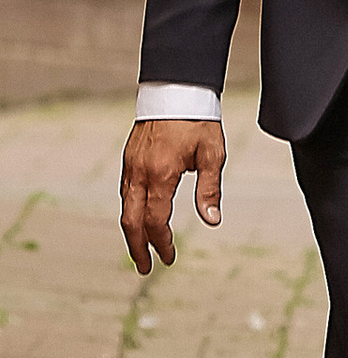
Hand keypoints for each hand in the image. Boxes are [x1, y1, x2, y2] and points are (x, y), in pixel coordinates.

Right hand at [120, 118, 225, 274]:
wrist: (177, 89)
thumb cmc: (198, 120)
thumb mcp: (213, 153)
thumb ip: (210, 189)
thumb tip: (212, 221)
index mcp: (161, 174)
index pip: (155, 220)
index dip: (162, 243)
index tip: (170, 257)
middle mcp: (139, 173)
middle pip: (131, 221)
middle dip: (137, 248)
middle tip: (146, 268)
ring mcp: (130, 166)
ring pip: (124, 208)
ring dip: (132, 232)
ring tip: (142, 250)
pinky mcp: (128, 159)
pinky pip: (124, 193)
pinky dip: (130, 212)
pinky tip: (139, 220)